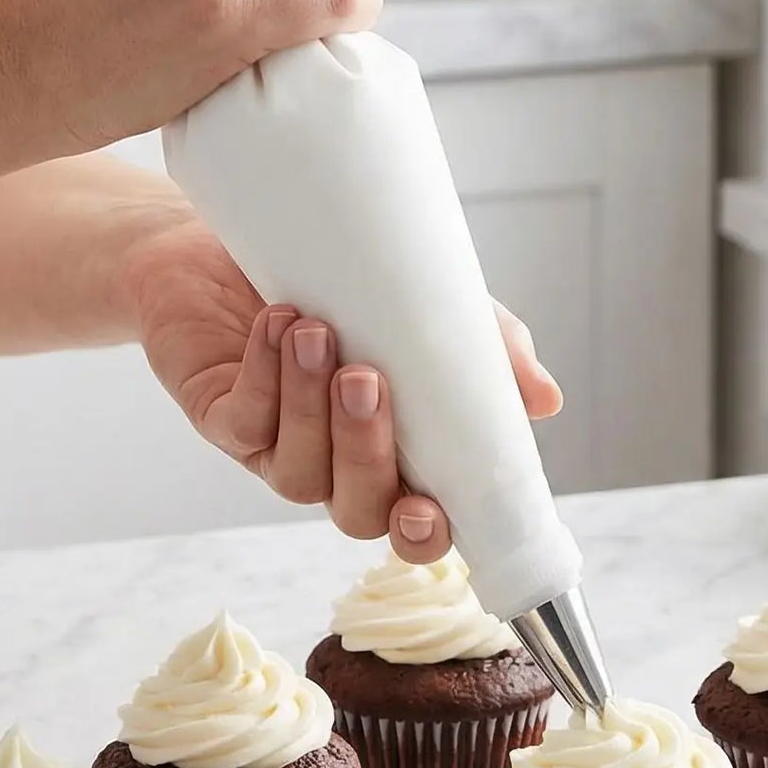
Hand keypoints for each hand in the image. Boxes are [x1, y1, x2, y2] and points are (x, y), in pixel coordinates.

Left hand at [122, 215, 561, 559]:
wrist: (250, 232)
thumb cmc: (348, 282)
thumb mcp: (430, 308)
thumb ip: (490, 353)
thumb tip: (546, 400)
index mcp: (397, 456)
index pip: (415, 525)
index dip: (424, 534)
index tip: (426, 508)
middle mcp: (337, 467)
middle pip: (357, 508)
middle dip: (364, 452)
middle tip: (367, 378)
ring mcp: (277, 448)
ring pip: (298, 471)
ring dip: (310, 404)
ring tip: (317, 332)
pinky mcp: (221, 417)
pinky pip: (243, 421)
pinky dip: (262, 374)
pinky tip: (278, 325)